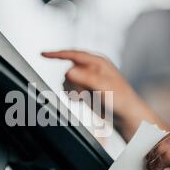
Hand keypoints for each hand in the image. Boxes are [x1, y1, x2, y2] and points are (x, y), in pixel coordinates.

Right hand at [42, 50, 165, 139]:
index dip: (57, 54)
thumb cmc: (121, 100)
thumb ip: (86, 78)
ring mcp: (88, 78)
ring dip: (73, 91)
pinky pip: (70, 90)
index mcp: (97, 62)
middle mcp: (92, 68)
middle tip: (84, 94)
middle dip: (72, 84)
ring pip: (68, 82)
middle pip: (69, 71)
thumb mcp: (104, 87)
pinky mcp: (86, 88)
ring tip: (87, 98)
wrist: (126, 115)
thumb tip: (68, 70)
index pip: (73, 54)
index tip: (42, 54)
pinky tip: (83, 100)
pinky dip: (73, 96)